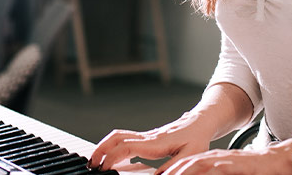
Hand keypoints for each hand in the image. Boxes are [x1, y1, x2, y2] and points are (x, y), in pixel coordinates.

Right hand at [89, 112, 213, 172]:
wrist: (200, 122)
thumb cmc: (197, 138)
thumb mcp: (191, 154)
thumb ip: (174, 166)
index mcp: (155, 142)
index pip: (126, 146)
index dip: (112, 156)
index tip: (103, 168)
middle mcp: (147, 137)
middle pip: (116, 138)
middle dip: (100, 150)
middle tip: (91, 164)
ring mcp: (145, 136)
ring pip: (117, 136)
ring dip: (104, 146)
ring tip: (96, 162)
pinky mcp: (146, 138)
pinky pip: (124, 139)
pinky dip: (112, 147)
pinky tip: (112, 158)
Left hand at [158, 140, 291, 174]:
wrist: (280, 161)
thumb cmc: (256, 171)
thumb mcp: (229, 174)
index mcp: (212, 160)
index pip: (186, 164)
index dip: (171, 171)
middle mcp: (216, 157)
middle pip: (187, 163)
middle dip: (171, 172)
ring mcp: (225, 160)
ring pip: (197, 164)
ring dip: (182, 172)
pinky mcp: (236, 164)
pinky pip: (216, 170)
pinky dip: (204, 174)